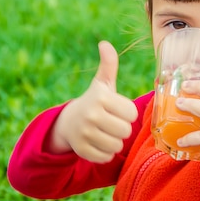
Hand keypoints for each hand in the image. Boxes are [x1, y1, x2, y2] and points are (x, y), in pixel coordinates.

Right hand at [49, 41, 138, 162]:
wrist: (67, 122)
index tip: (117, 109)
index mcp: (101, 97)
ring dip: (114, 141)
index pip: (131, 113)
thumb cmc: (94, 101)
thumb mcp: (102, 83)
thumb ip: (109, 65)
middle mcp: (91, 115)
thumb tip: (105, 44)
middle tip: (111, 122)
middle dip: (122, 128)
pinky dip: (105, 152)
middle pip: (125, 131)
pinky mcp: (81, 150)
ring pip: (117, 145)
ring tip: (105, 132)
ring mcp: (84, 134)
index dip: (127, 112)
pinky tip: (97, 142)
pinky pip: (106, 157)